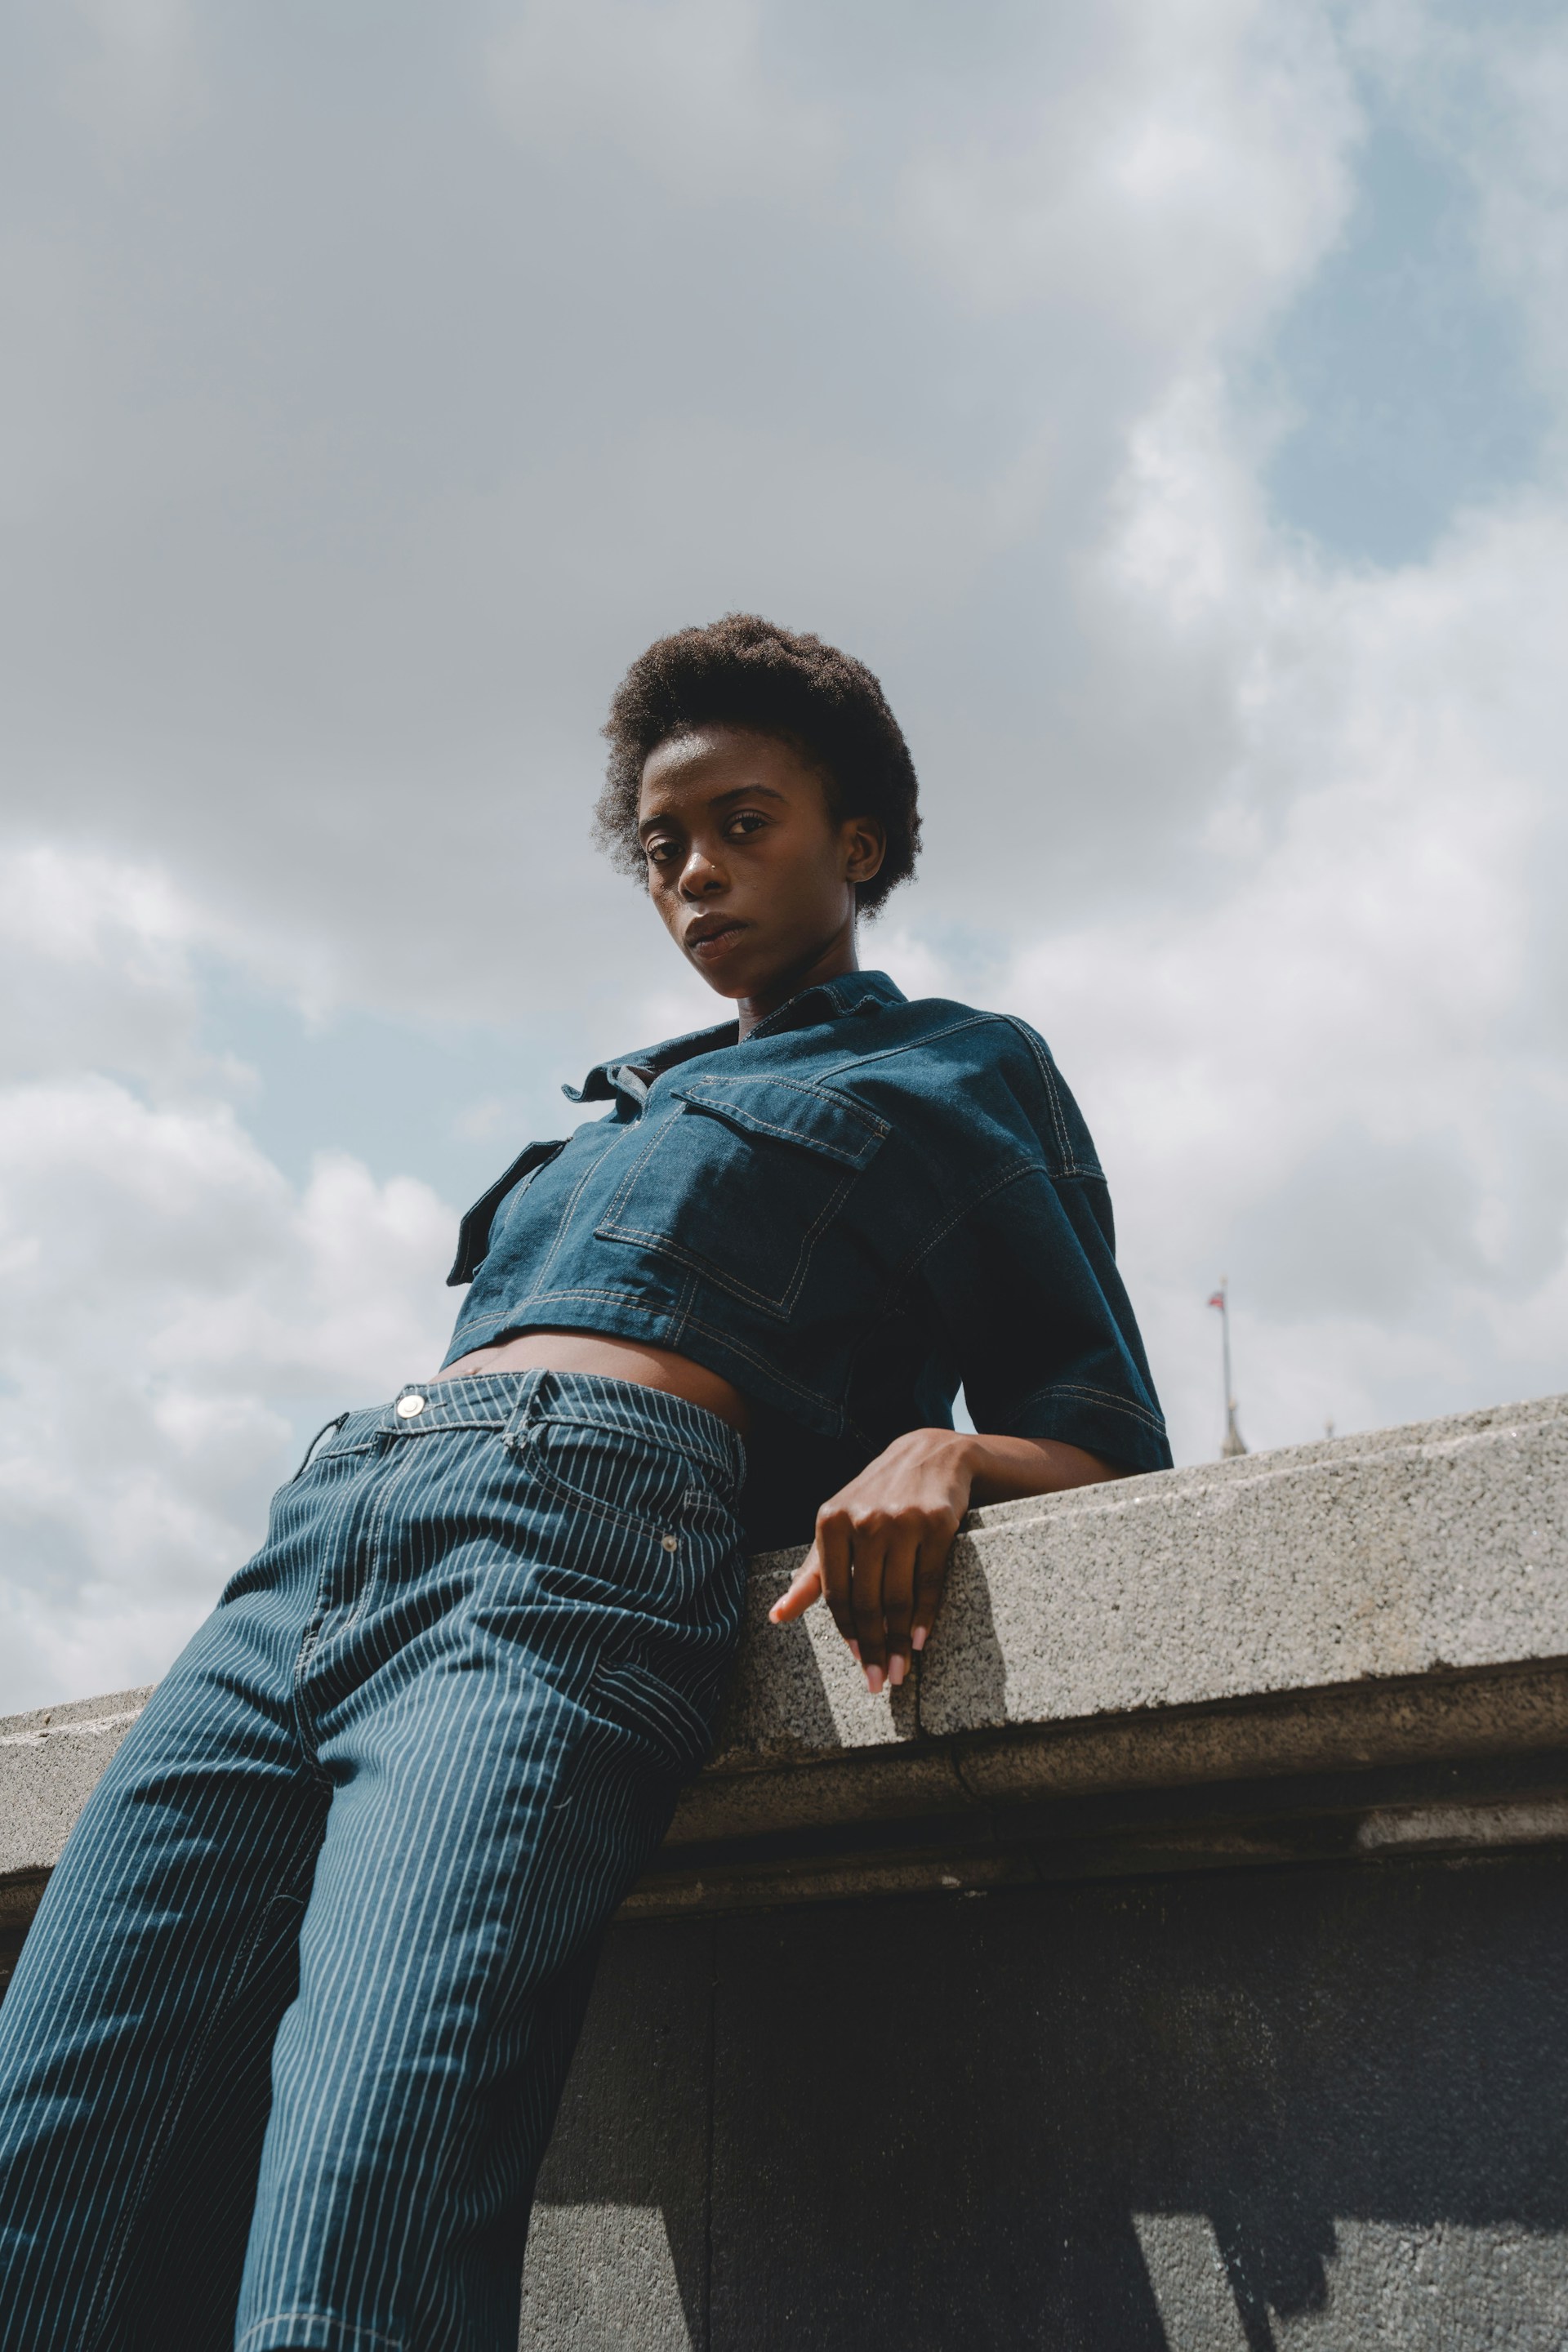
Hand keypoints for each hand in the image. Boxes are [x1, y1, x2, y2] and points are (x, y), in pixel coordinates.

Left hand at [767, 1429, 1121, 1694]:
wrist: (930, 1454)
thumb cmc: (876, 1498)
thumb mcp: (837, 1525)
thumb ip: (811, 1572)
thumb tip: (777, 1616)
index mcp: (830, 1521)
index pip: (835, 1592)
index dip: (847, 1631)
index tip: (856, 1661)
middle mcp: (864, 1520)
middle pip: (867, 1600)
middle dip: (872, 1647)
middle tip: (878, 1681)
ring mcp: (901, 1521)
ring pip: (898, 1596)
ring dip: (898, 1642)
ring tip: (899, 1670)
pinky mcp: (936, 1523)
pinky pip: (929, 1581)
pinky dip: (925, 1616)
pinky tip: (920, 1640)